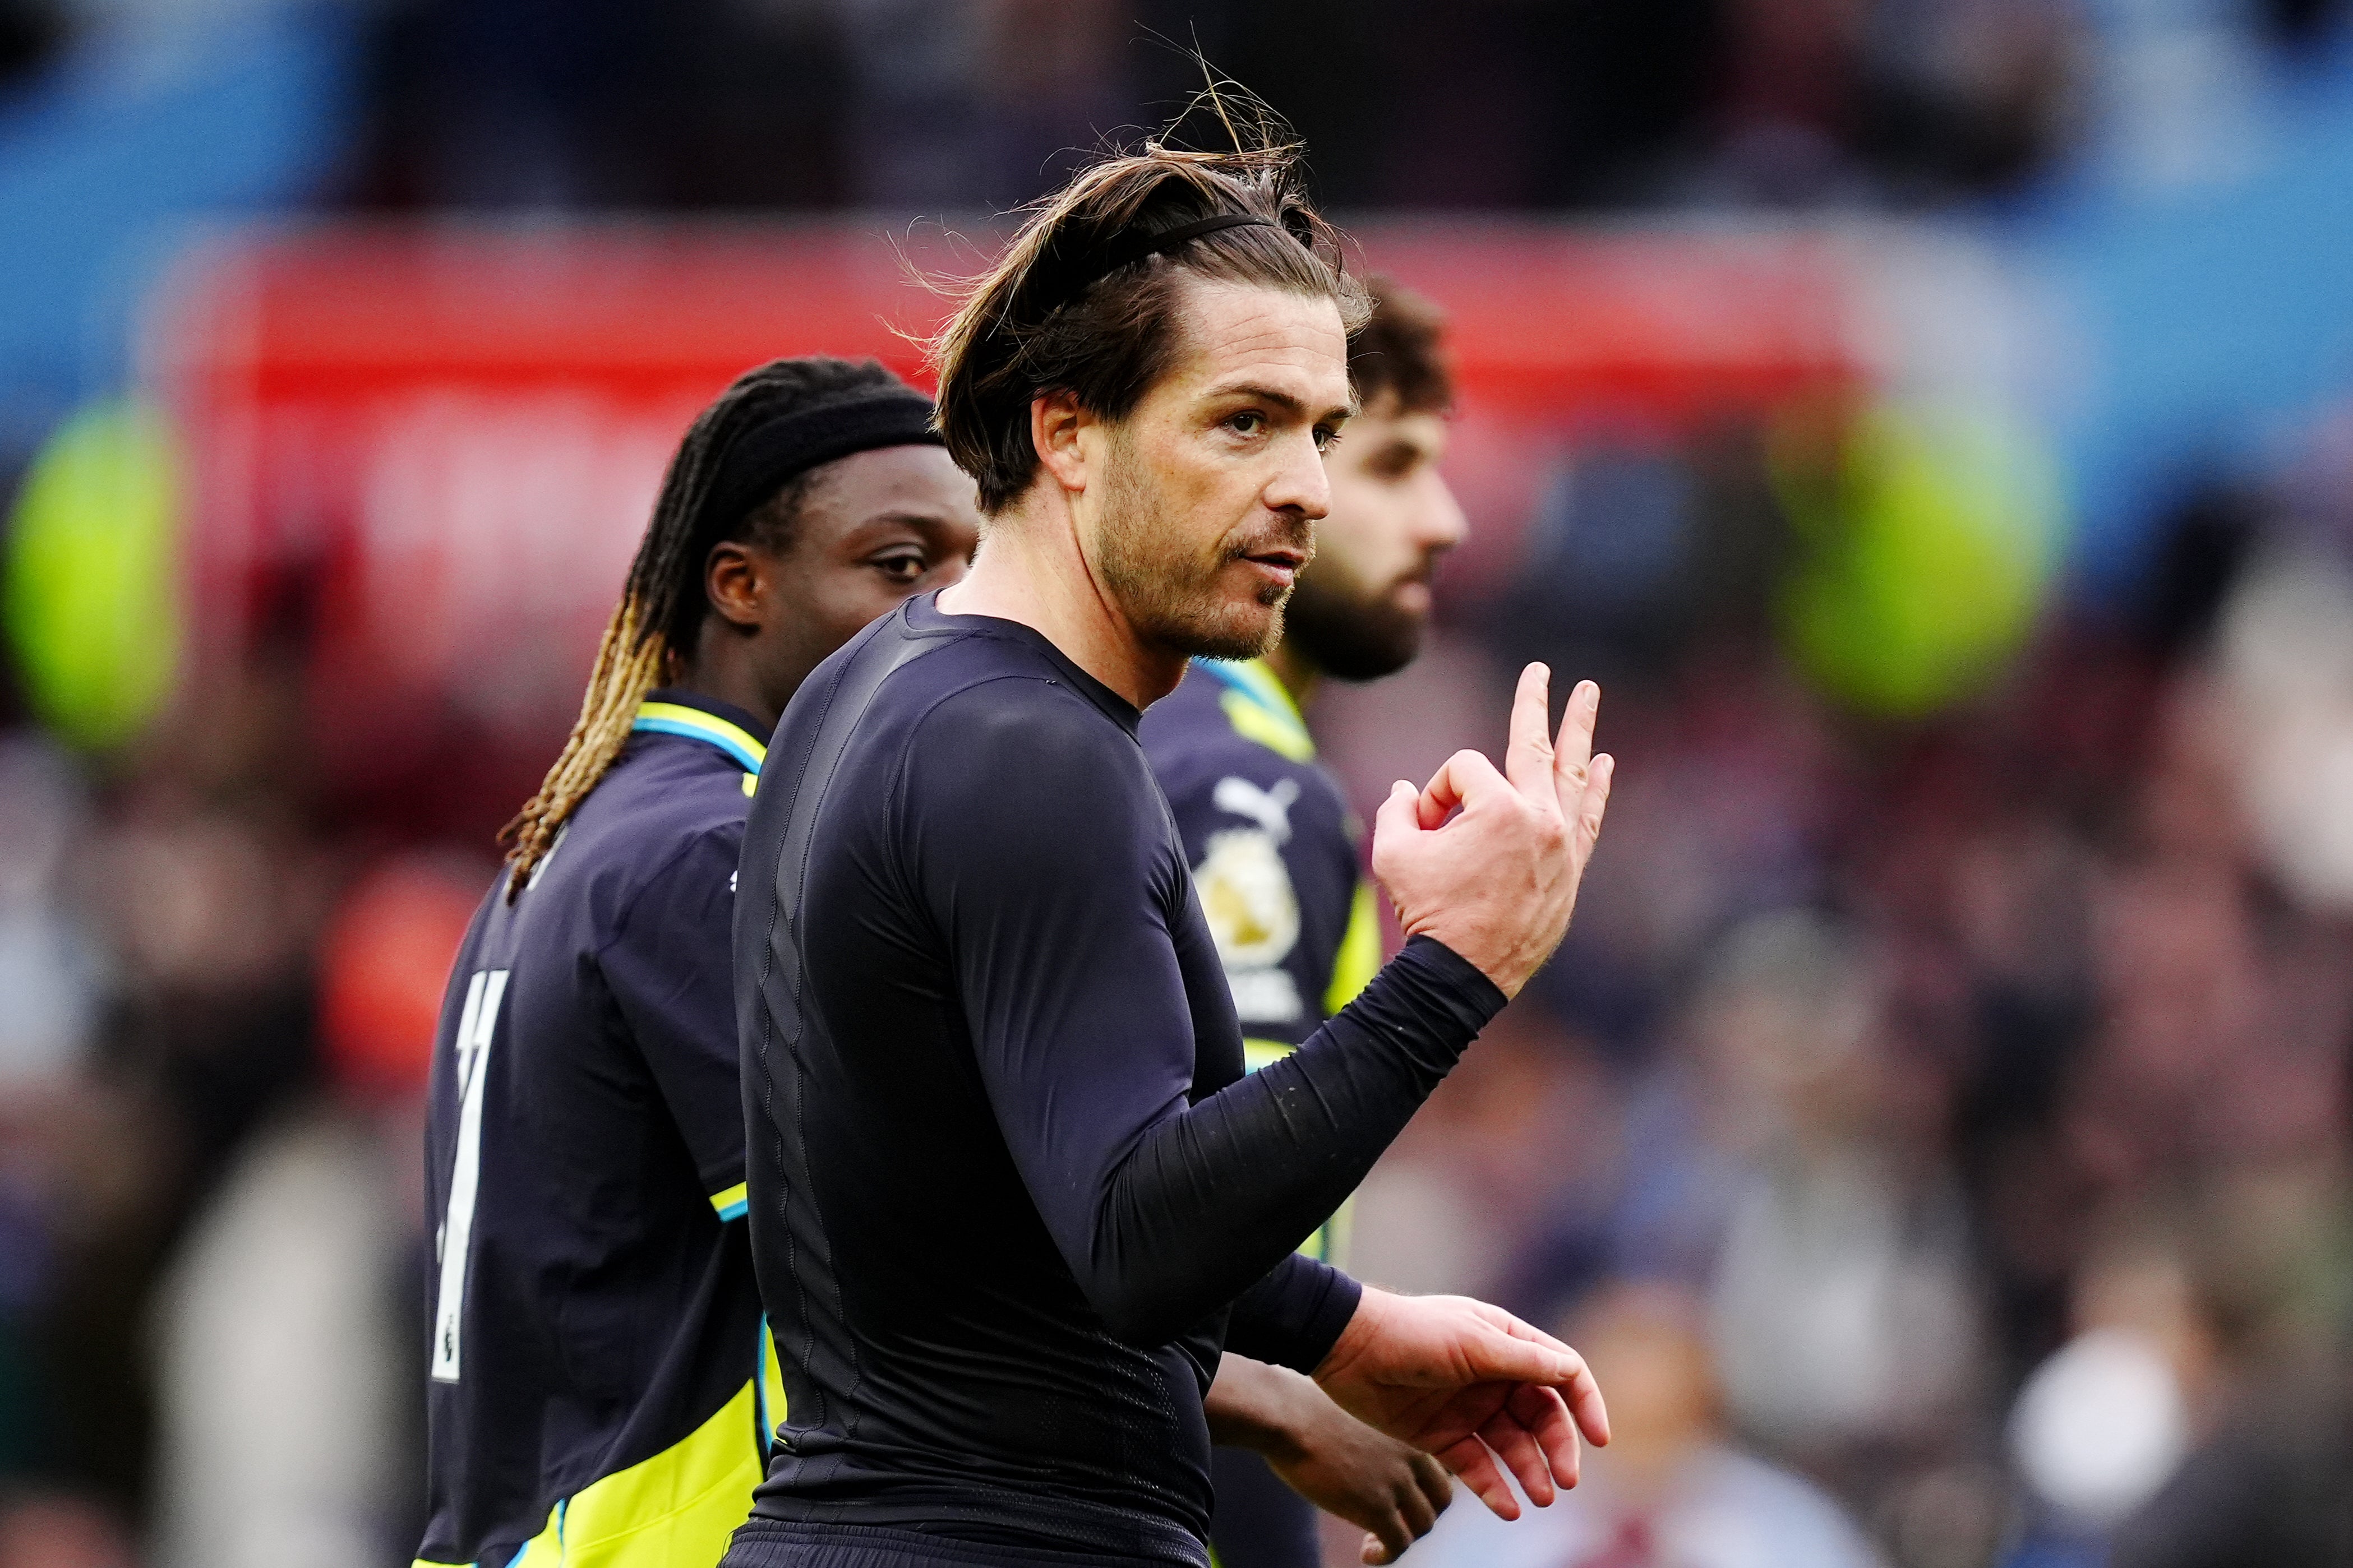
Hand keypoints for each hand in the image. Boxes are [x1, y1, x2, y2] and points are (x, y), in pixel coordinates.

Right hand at [1205, 1356, 1453, 1563]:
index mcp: (1409, 1429)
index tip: (1406, 1496)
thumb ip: (1377, 1434)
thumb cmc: (1307, 1405)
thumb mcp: (1361, 1412)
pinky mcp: (1376, 1508)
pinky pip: (1398, 1544)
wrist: (1287, 1415)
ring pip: (1423, 1525)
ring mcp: (1397, 1483)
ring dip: (1403, 1537)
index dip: (1425, 1486)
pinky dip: (1386, 1554)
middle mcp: (1413, 1456)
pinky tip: (1368, 1553)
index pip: (1440, 1467)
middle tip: (1397, 1520)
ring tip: (1377, 1539)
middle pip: (1440, 1499)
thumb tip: (1368, 1455)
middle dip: (1421, 1514)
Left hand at [1312, 1287, 1608, 1522]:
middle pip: (1543, 1417)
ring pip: (1514, 1446)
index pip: (1561, 1374)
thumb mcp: (1471, 1343)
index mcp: (1506, 1343)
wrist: (1346, 1350)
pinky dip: (1495, 1488)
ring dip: (1532, 1472)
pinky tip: (1508, 1507)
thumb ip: (1522, 1361)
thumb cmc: (1411, 1333)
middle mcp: (1494, 1376)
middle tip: (1566, 1481)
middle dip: (1559, 1448)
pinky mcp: (1442, 1436)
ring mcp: (1469, 1407)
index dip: (1585, 1404)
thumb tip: (1571, 1371)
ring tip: (1541, 1497)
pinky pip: (1478, 1466)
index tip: (1598, 1438)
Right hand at [1370, 666, 1612, 998]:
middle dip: (1535, 704)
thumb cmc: (1428, 912)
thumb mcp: (1394, 853)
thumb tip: (1410, 791)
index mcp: (1498, 808)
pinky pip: (1591, 818)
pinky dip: (1598, 789)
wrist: (1463, 974)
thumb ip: (1398, 810)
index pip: (1463, 770)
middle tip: (1542, 670)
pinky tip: (1604, 764)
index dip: (1436, 793)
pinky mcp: (1572, 868)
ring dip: (1579, 732)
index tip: (1425, 828)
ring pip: (1573, 774)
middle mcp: (1539, 818)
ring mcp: (1562, 843)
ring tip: (1587, 695)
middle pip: (1534, 745)